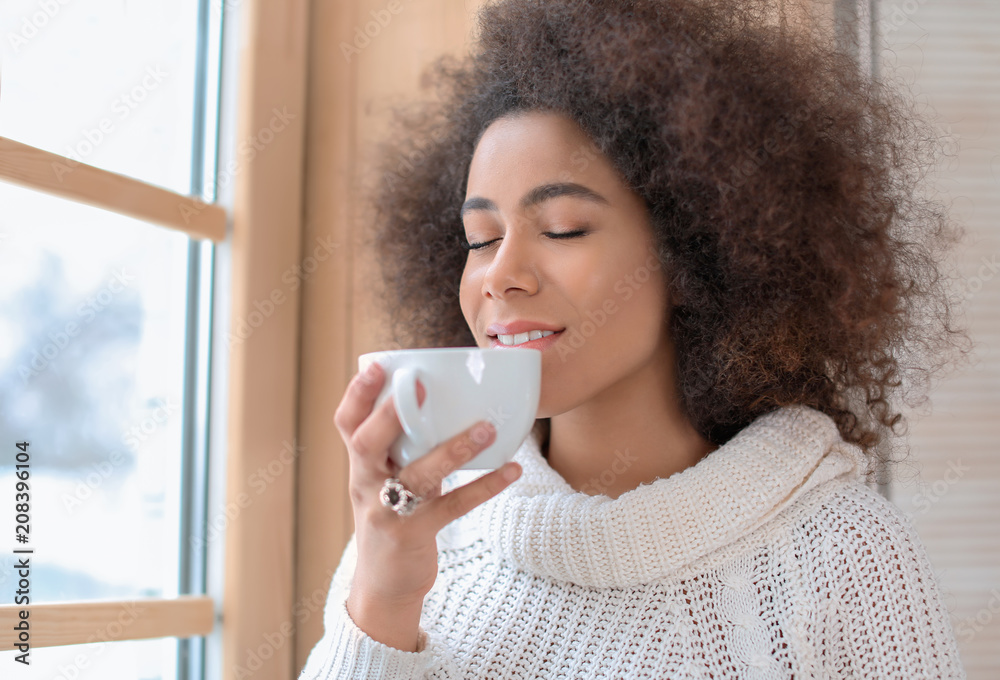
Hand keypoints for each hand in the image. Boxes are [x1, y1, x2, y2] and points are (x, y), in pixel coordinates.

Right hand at [334, 361, 521, 607]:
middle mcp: (365, 484)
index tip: (379, 366)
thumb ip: (403, 448)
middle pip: (367, 443)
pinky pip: (453, 506)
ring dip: (454, 448)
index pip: (347, 424)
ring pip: (418, 474)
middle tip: (422, 386)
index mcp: (359, 465)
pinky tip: (511, 470)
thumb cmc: (392, 517)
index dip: (357, 394)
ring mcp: (387, 512)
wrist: (383, 586)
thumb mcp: (387, 481)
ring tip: (488, 428)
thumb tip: (441, 402)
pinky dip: (485, 487)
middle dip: (390, 414)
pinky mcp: (413, 535)